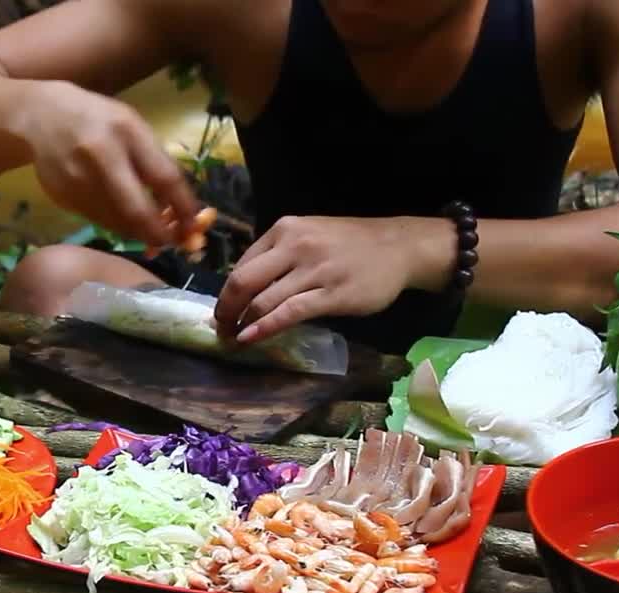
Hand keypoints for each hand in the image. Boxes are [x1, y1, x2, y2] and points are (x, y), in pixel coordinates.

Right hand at [23, 81, 201, 245]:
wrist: (39, 116)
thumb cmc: (96, 118)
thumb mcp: (131, 124)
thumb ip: (154, 160)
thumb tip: (180, 207)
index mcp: (126, 130)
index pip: (164, 177)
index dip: (183, 207)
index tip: (195, 225)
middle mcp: (100, 156)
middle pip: (137, 209)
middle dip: (159, 233)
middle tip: (171, 242)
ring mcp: (77, 180)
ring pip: (117, 222)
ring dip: (138, 232)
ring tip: (149, 230)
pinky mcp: (63, 197)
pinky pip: (98, 220)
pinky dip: (115, 224)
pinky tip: (120, 217)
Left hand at [213, 215, 453, 342]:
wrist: (398, 246)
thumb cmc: (350, 243)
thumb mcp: (309, 234)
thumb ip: (278, 254)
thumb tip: (245, 286)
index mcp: (285, 229)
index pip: (242, 264)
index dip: (226, 292)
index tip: (222, 311)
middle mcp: (296, 245)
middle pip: (243, 281)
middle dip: (225, 309)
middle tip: (220, 328)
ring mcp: (315, 270)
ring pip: (264, 299)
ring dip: (242, 323)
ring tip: (233, 338)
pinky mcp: (333, 294)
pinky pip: (289, 313)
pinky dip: (265, 328)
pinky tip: (250, 338)